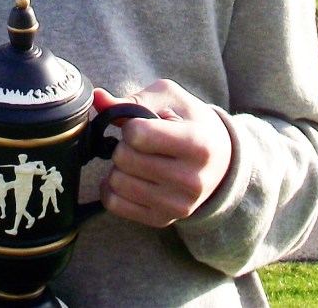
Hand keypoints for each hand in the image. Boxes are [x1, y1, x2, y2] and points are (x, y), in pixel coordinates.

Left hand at [94, 79, 231, 228]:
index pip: (137, 134)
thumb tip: (97, 98)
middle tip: (140, 143)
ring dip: (118, 166)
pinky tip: (127, 176)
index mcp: (197, 144)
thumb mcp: (168, 98)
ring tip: (137, 159)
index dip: (132, 124)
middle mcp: (191, 181)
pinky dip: (112, 187)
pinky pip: (115, 204)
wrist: (220, 159)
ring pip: (117, 182)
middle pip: (124, 158)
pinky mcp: (163, 220)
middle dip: (124, 144)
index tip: (144, 124)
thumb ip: (131, 100)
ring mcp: (177, 206)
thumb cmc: (190, 121)